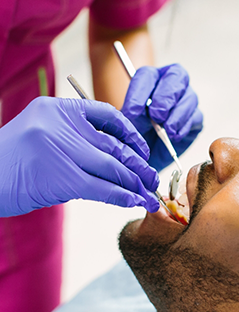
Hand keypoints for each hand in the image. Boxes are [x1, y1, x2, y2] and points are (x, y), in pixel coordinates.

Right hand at [0, 96, 159, 216]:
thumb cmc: (10, 161)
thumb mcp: (40, 135)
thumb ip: (72, 139)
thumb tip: (113, 160)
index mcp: (57, 109)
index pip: (107, 114)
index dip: (130, 134)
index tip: (142, 149)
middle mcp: (61, 125)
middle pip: (114, 146)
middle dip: (138, 165)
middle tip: (152, 179)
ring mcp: (62, 150)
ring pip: (113, 168)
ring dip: (135, 184)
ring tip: (149, 195)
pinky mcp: (63, 177)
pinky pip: (102, 188)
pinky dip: (122, 196)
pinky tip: (134, 202)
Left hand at [121, 64, 202, 172]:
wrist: (149, 152)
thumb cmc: (139, 131)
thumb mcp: (129, 121)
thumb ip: (131, 112)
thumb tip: (135, 111)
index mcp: (151, 79)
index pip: (147, 75)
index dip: (140, 93)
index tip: (132, 112)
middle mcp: (171, 83)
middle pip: (177, 75)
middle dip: (166, 97)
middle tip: (156, 116)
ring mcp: (186, 99)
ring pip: (189, 97)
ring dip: (177, 115)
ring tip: (166, 131)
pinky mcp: (195, 118)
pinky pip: (195, 117)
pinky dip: (184, 127)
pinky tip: (173, 136)